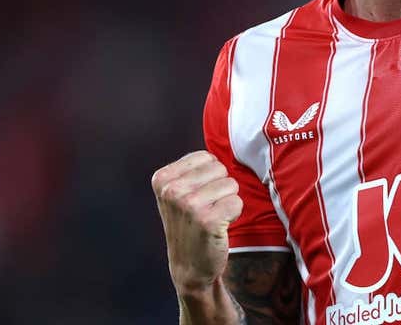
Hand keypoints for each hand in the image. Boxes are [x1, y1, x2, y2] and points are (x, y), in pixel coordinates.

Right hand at [152, 150, 242, 295]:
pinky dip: (234, 214)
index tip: (197, 196)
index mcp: (162, 178)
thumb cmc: (189, 223)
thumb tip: (223, 135)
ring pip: (231, 184)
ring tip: (212, 217)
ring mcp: (189, 205)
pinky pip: (237, 202)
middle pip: (220, 168)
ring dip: (227, 201)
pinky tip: (219, 226)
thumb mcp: (177, 193)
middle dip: (220, 188)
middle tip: (206, 209)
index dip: (210, 177)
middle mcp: (172, 190)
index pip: (206, 157)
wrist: (189, 266)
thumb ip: (193, 169)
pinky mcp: (208, 221)